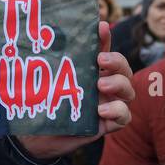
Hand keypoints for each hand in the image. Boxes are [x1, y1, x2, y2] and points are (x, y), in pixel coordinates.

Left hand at [15, 20, 134, 159]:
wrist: (35, 137)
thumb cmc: (42, 104)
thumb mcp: (46, 81)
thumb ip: (53, 62)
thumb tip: (49, 34)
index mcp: (91, 71)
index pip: (105, 50)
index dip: (106, 38)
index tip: (101, 28)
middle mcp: (103, 85)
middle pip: (124, 69)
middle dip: (118, 61)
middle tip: (101, 60)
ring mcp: (107, 104)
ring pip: (129, 92)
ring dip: (119, 84)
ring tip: (100, 86)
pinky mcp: (107, 124)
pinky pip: (124, 117)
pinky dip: (118, 111)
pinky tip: (101, 111)